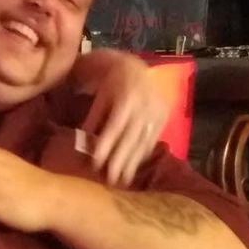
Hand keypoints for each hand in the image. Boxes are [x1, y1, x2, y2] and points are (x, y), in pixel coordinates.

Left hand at [80, 52, 168, 185]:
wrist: (136, 68)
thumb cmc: (111, 82)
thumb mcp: (100, 95)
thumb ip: (94, 117)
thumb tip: (84, 142)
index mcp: (127, 97)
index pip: (115, 125)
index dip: (106, 145)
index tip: (96, 163)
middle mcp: (145, 105)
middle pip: (131, 137)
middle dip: (120, 160)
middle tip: (110, 180)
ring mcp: (157, 112)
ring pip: (143, 141)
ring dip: (133, 162)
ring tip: (122, 180)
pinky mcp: (164, 118)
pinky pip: (152, 139)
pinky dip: (142, 154)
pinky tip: (134, 166)